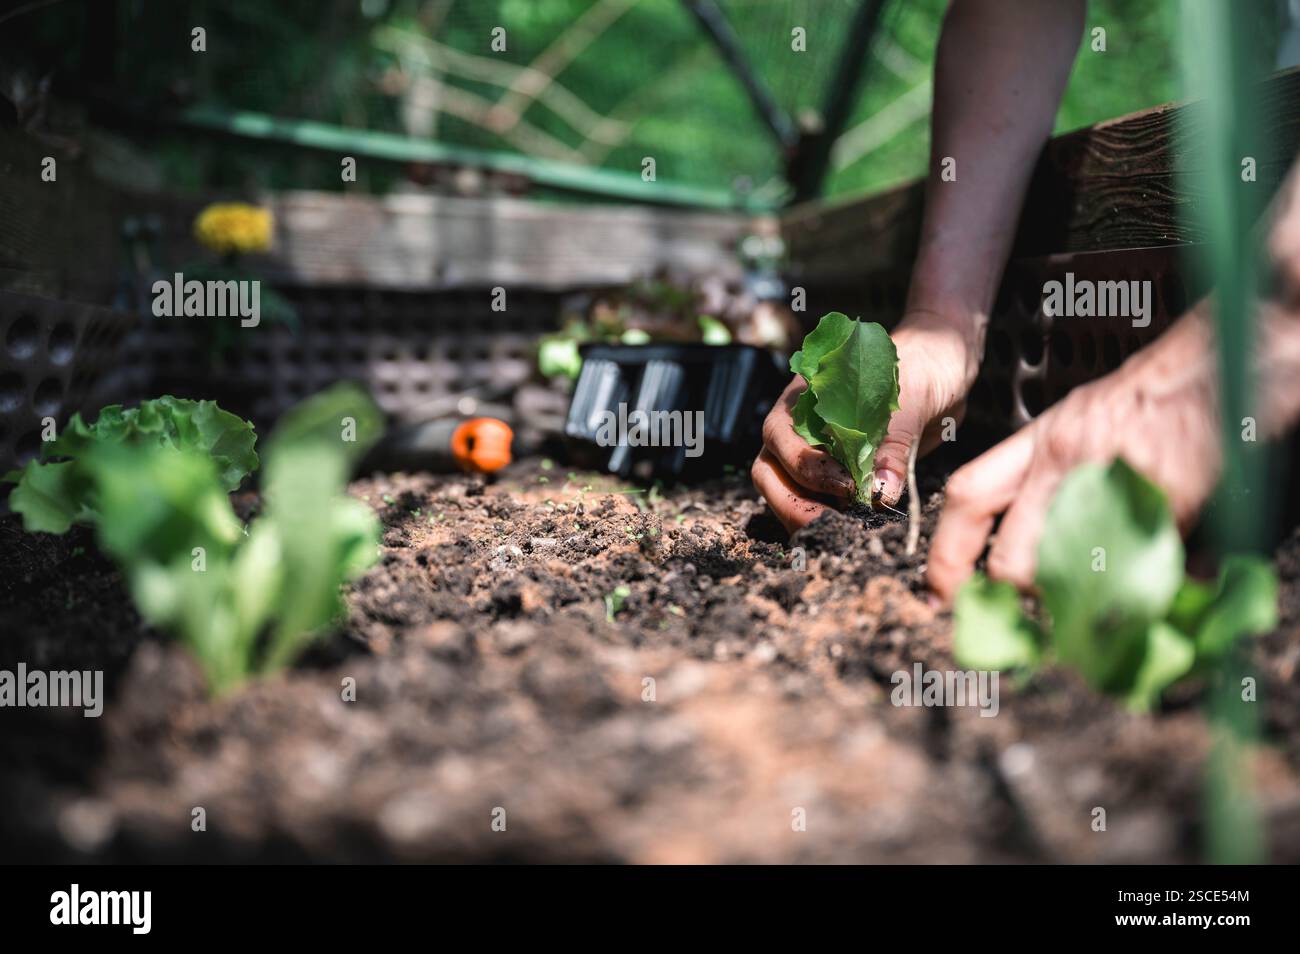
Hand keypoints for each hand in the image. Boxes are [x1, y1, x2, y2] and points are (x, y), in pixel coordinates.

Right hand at [752, 309, 982, 532]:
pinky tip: (856, 528)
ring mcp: (813, 452)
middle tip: (833, 526)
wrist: (943, 368)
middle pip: (769, 471)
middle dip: (793, 503)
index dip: (805, 465)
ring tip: (845, 532)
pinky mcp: (835, 475)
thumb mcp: (914, 400)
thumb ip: (895, 443)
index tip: (847, 485)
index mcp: (805, 395)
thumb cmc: (923, 368)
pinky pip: (815, 502)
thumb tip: (881, 492)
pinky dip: (829, 519)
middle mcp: (799, 426)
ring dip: (807, 516)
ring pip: (785, 492)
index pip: (779, 435)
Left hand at [926, 315, 1222, 603]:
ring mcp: (1117, 482)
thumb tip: (1019, 552)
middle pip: (1012, 560)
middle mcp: (1067, 461)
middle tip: (1041, 608)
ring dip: (1082, 603)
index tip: (941, 595)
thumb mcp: (1077, 424)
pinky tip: (1158, 575)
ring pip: (1070, 576)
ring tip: (1102, 599)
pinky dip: (1148, 587)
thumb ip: (1043, 480)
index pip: (968, 498)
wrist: (1224, 363)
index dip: (945, 557)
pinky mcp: (1169, 501)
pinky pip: (1143, 570)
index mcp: (1040, 442)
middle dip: (1021, 597)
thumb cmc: (1147, 398)